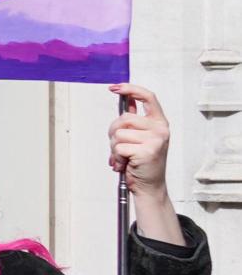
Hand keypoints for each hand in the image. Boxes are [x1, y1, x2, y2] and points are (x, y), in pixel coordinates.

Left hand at [107, 83, 183, 245]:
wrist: (148, 186)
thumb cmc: (141, 163)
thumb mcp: (139, 138)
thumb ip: (134, 120)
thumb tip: (124, 99)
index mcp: (159, 122)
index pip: (148, 97)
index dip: (130, 89)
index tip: (114, 87)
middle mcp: (160, 128)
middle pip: (123, 118)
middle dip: (113, 133)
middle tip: (118, 148)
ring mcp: (155, 139)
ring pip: (118, 134)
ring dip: (114, 148)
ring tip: (124, 158)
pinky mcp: (147, 151)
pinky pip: (119, 148)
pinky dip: (116, 158)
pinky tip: (125, 165)